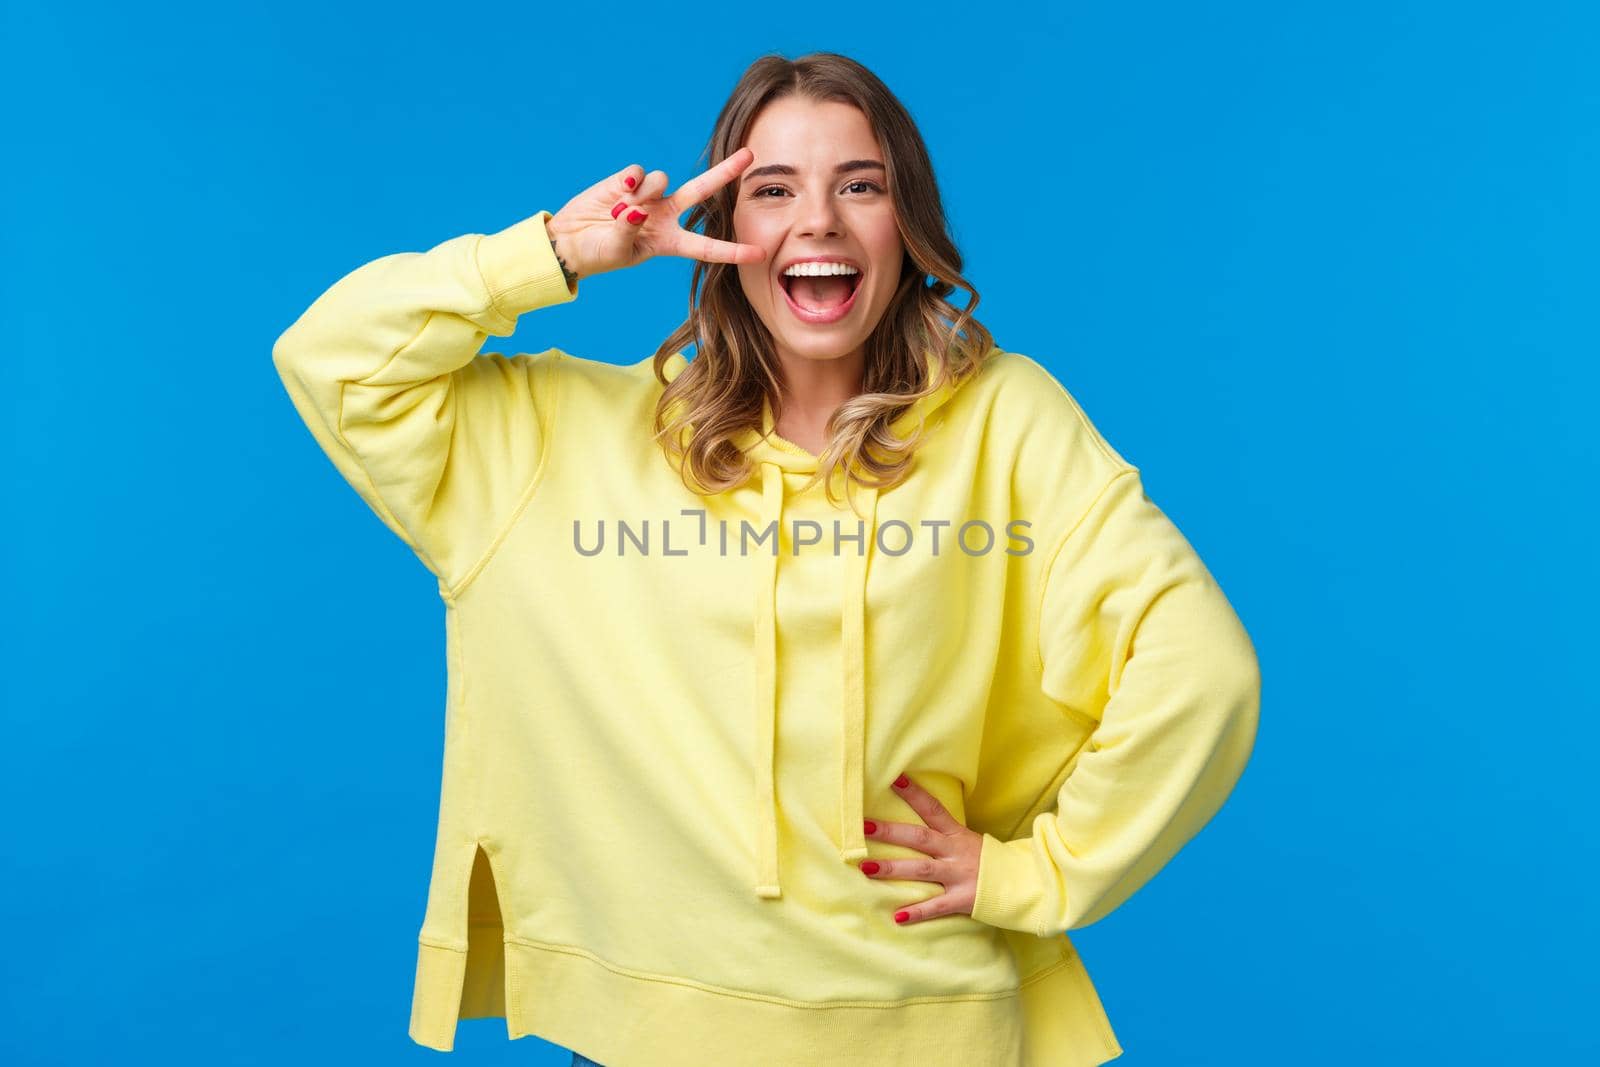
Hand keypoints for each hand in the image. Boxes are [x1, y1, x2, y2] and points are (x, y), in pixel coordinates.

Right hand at [545, 147, 768, 280]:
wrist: (570, 240)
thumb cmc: (598, 253)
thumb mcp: (618, 250)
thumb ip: (630, 229)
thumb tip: (638, 206)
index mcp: (669, 242)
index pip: (707, 247)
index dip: (733, 251)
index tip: (760, 253)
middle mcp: (665, 215)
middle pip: (701, 191)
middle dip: (725, 172)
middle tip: (750, 155)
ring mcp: (648, 195)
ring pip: (661, 179)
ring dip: (644, 193)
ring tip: (620, 212)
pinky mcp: (628, 180)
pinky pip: (640, 172)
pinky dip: (631, 181)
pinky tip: (620, 191)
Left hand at [860, 773, 983, 925]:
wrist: (1023, 884)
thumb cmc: (989, 862)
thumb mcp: (968, 840)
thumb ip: (944, 834)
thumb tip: (916, 822)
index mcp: (956, 834)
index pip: (933, 809)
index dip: (914, 793)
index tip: (894, 779)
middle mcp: (955, 851)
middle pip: (919, 838)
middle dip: (890, 832)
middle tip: (863, 826)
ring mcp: (958, 875)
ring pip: (921, 870)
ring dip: (892, 869)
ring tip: (866, 869)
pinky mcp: (963, 899)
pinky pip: (936, 906)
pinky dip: (917, 912)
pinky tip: (897, 916)